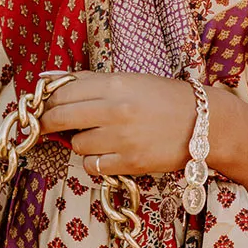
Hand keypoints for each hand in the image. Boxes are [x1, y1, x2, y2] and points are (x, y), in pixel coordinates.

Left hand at [40, 70, 199, 176]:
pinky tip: (107, 155)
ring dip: (80, 144)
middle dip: (49, 123)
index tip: (42, 107)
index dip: (46, 101)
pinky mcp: (129, 163)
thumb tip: (53, 82)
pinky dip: (94, 163)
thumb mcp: (131, 80)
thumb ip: (93, 83)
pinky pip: (92, 167)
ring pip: (76, 145)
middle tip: (48, 126)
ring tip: (98, 139)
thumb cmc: (166, 99)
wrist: (205, 123)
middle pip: (59, 118)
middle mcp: (115, 110)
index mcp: (114, 84)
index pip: (61, 92)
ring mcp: (121, 139)